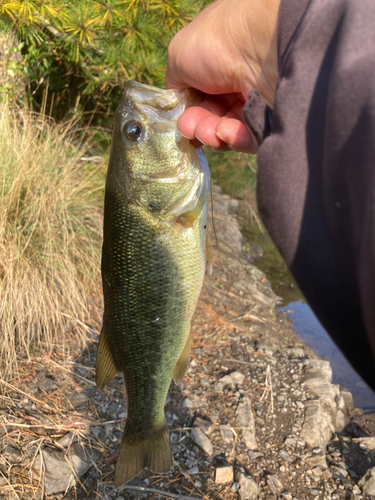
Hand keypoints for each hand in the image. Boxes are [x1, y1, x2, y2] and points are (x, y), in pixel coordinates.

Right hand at [166, 0, 279, 152]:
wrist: (259, 49)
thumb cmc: (214, 45)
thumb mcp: (179, 56)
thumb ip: (174, 83)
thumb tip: (177, 102)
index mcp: (217, 65)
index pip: (200, 97)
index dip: (188, 111)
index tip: (180, 120)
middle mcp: (237, 83)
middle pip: (211, 117)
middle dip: (197, 127)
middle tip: (191, 129)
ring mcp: (254, 102)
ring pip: (226, 131)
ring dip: (211, 134)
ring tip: (206, 132)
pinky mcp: (268, 121)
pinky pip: (247, 138)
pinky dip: (233, 138)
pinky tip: (225, 132)